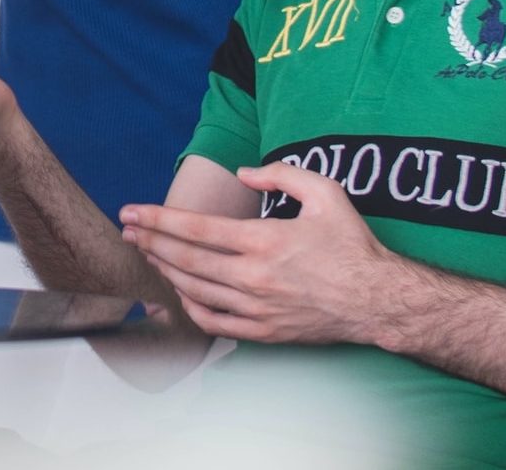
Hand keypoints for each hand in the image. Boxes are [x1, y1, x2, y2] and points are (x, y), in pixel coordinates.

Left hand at [118, 161, 401, 345]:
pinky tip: (181, 293)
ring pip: (195, 290)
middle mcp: (254, 277)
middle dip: (149, 242)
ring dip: (165, 270)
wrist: (379, 302)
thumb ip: (282, 173)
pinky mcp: (265, 333)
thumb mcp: (326, 193)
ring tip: (147, 254)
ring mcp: (257, 308)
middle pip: (185, 260)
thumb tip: (244, 172)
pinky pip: (215, 324)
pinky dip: (190, 309)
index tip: (131, 211)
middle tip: (126, 231)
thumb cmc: (353, 245)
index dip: (157, 218)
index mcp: (264, 240)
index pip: (195, 228)